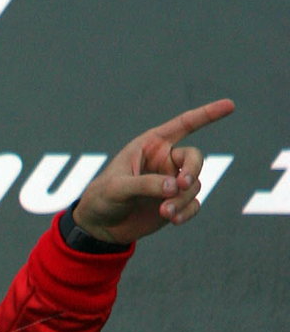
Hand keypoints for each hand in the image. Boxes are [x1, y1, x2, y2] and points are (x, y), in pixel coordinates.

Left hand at [71, 98, 233, 243]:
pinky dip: (187, 211)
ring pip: (193, 186)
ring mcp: (172, 183)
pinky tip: (174, 219)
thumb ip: (146, 184)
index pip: (184, 125)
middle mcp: (166, 161)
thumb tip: (175, 187)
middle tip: (182, 186)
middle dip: (192, 171)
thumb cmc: (103, 197)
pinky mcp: (175, 204)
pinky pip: (192, 204)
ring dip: (182, 199)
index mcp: (152, 145)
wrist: (100, 226)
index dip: (207, 114)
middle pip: (194, 159)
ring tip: (164, 212)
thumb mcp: (118, 187)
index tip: (230, 105)